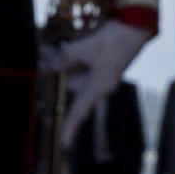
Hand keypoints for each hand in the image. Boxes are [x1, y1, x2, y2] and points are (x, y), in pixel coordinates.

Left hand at [45, 20, 149, 146]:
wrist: (133, 28)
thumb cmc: (113, 40)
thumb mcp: (85, 48)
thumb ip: (64, 59)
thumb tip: (47, 67)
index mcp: (98, 87)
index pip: (79, 111)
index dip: (70, 128)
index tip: (64, 145)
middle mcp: (98, 86)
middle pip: (70, 87)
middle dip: (55, 76)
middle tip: (42, 61)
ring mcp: (99, 77)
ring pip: (72, 75)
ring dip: (61, 65)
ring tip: (48, 51)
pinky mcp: (99, 68)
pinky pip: (79, 67)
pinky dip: (68, 60)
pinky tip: (58, 50)